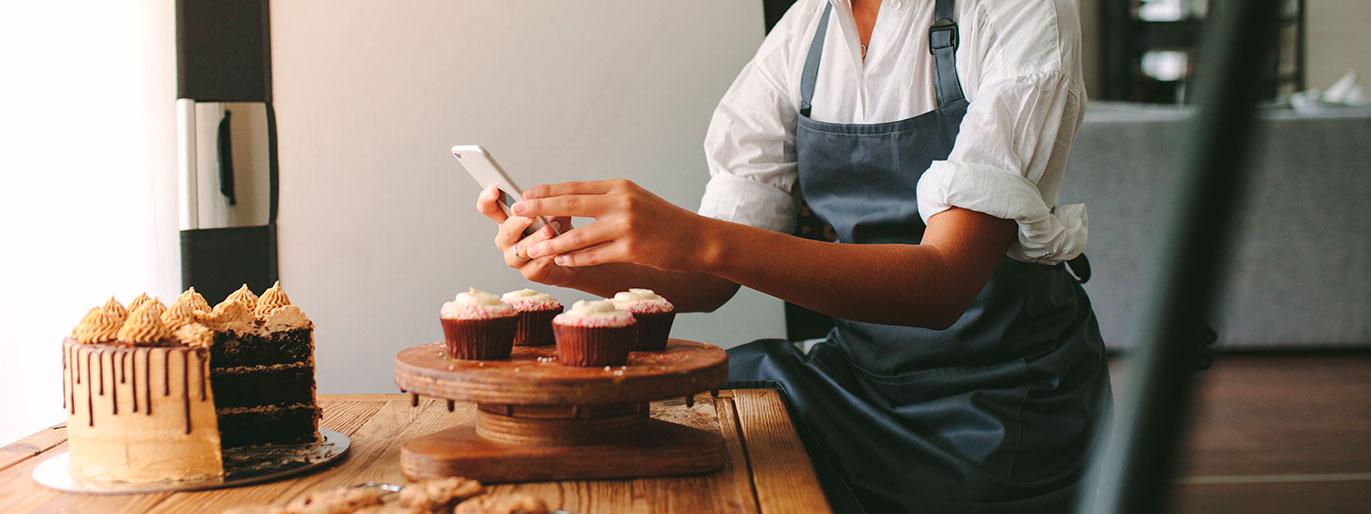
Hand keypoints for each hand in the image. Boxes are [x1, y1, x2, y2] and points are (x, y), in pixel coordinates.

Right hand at [475, 186, 574, 285]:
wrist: (571, 259)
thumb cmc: (558, 233)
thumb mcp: (556, 214)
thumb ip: (551, 207)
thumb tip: (552, 203)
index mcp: (507, 221)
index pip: (489, 209)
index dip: (487, 199)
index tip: (495, 190)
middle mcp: (507, 240)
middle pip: (505, 230)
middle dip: (518, 222)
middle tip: (530, 215)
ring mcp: (516, 258)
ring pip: (521, 249)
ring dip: (535, 239)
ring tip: (549, 231)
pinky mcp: (530, 273)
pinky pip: (536, 265)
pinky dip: (547, 256)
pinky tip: (556, 251)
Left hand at [512, 179, 711, 270]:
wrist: (696, 238)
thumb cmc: (663, 221)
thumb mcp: (635, 200)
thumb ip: (606, 201)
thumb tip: (571, 203)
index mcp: (619, 187)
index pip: (576, 187)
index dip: (548, 191)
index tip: (525, 194)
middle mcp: (621, 202)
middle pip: (571, 204)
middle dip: (539, 209)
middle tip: (516, 212)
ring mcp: (626, 226)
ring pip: (578, 235)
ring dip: (550, 243)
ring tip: (529, 248)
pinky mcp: (631, 249)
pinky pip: (594, 256)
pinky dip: (574, 259)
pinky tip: (559, 262)